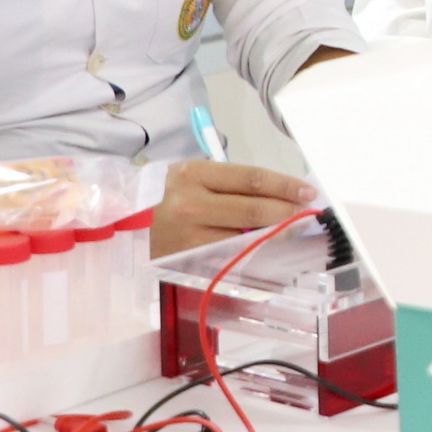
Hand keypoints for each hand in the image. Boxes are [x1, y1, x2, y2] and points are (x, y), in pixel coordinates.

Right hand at [155, 159, 316, 257]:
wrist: (123, 223)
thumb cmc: (167, 196)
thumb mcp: (193, 178)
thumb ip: (231, 185)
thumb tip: (281, 194)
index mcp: (194, 174)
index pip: (251, 179)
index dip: (284, 186)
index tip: (307, 192)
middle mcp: (190, 202)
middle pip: (253, 208)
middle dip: (287, 211)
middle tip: (308, 212)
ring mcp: (189, 233)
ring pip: (244, 235)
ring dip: (275, 234)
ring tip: (294, 229)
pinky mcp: (187, 257)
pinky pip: (229, 254)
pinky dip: (252, 250)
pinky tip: (267, 247)